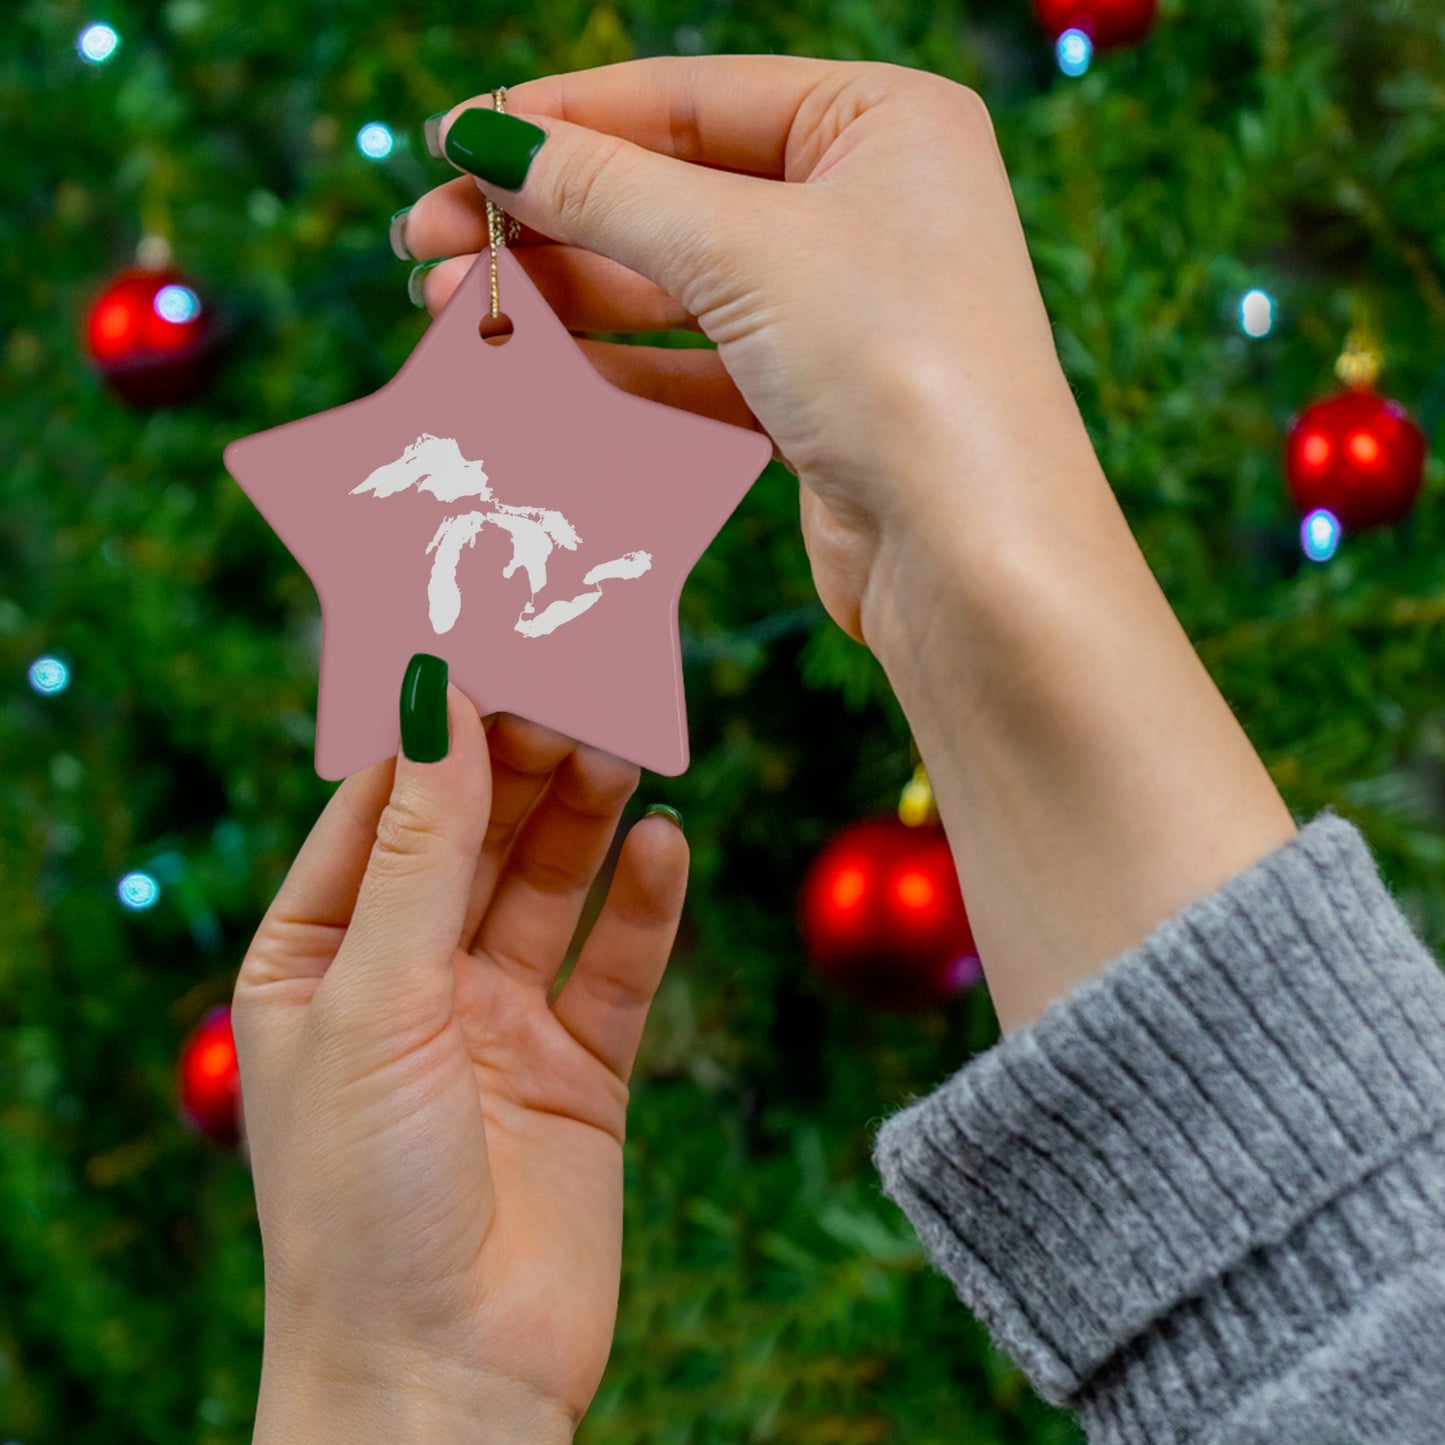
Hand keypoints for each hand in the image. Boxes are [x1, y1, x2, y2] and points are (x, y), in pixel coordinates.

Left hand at [232, 682, 687, 1439]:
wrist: (445, 1379)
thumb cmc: (362, 1197)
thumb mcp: (376, 998)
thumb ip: (419, 848)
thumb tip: (434, 698)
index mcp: (319, 958)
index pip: (380, 809)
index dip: (434, 730)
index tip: (490, 646)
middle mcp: (408, 979)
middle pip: (474, 835)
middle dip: (520, 762)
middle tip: (577, 686)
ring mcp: (497, 1022)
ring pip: (549, 885)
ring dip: (584, 816)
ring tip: (622, 747)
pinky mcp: (579, 1068)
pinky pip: (616, 965)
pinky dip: (644, 905)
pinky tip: (666, 845)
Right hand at [401, 56, 1095, 645]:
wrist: (973, 557)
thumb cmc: (896, 366)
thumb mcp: (742, 249)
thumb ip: (606, 190)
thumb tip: (486, 139)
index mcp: (882, 121)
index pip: (688, 97)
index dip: (560, 119)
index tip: (451, 142)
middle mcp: (869, 205)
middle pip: (671, 191)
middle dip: (546, 218)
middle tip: (426, 241)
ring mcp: (843, 308)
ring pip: (675, 284)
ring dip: (564, 296)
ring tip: (452, 309)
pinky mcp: (817, 399)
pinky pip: (696, 364)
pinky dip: (615, 365)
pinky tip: (533, 369)